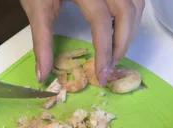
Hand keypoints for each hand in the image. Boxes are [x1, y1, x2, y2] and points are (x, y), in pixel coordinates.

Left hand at [20, 0, 143, 84]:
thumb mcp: (36, 8)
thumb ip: (41, 42)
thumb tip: (43, 74)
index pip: (101, 21)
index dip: (104, 51)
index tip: (101, 75)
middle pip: (126, 12)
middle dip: (122, 44)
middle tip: (110, 66)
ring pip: (136, 4)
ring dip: (130, 30)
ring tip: (116, 51)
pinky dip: (131, 16)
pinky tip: (120, 30)